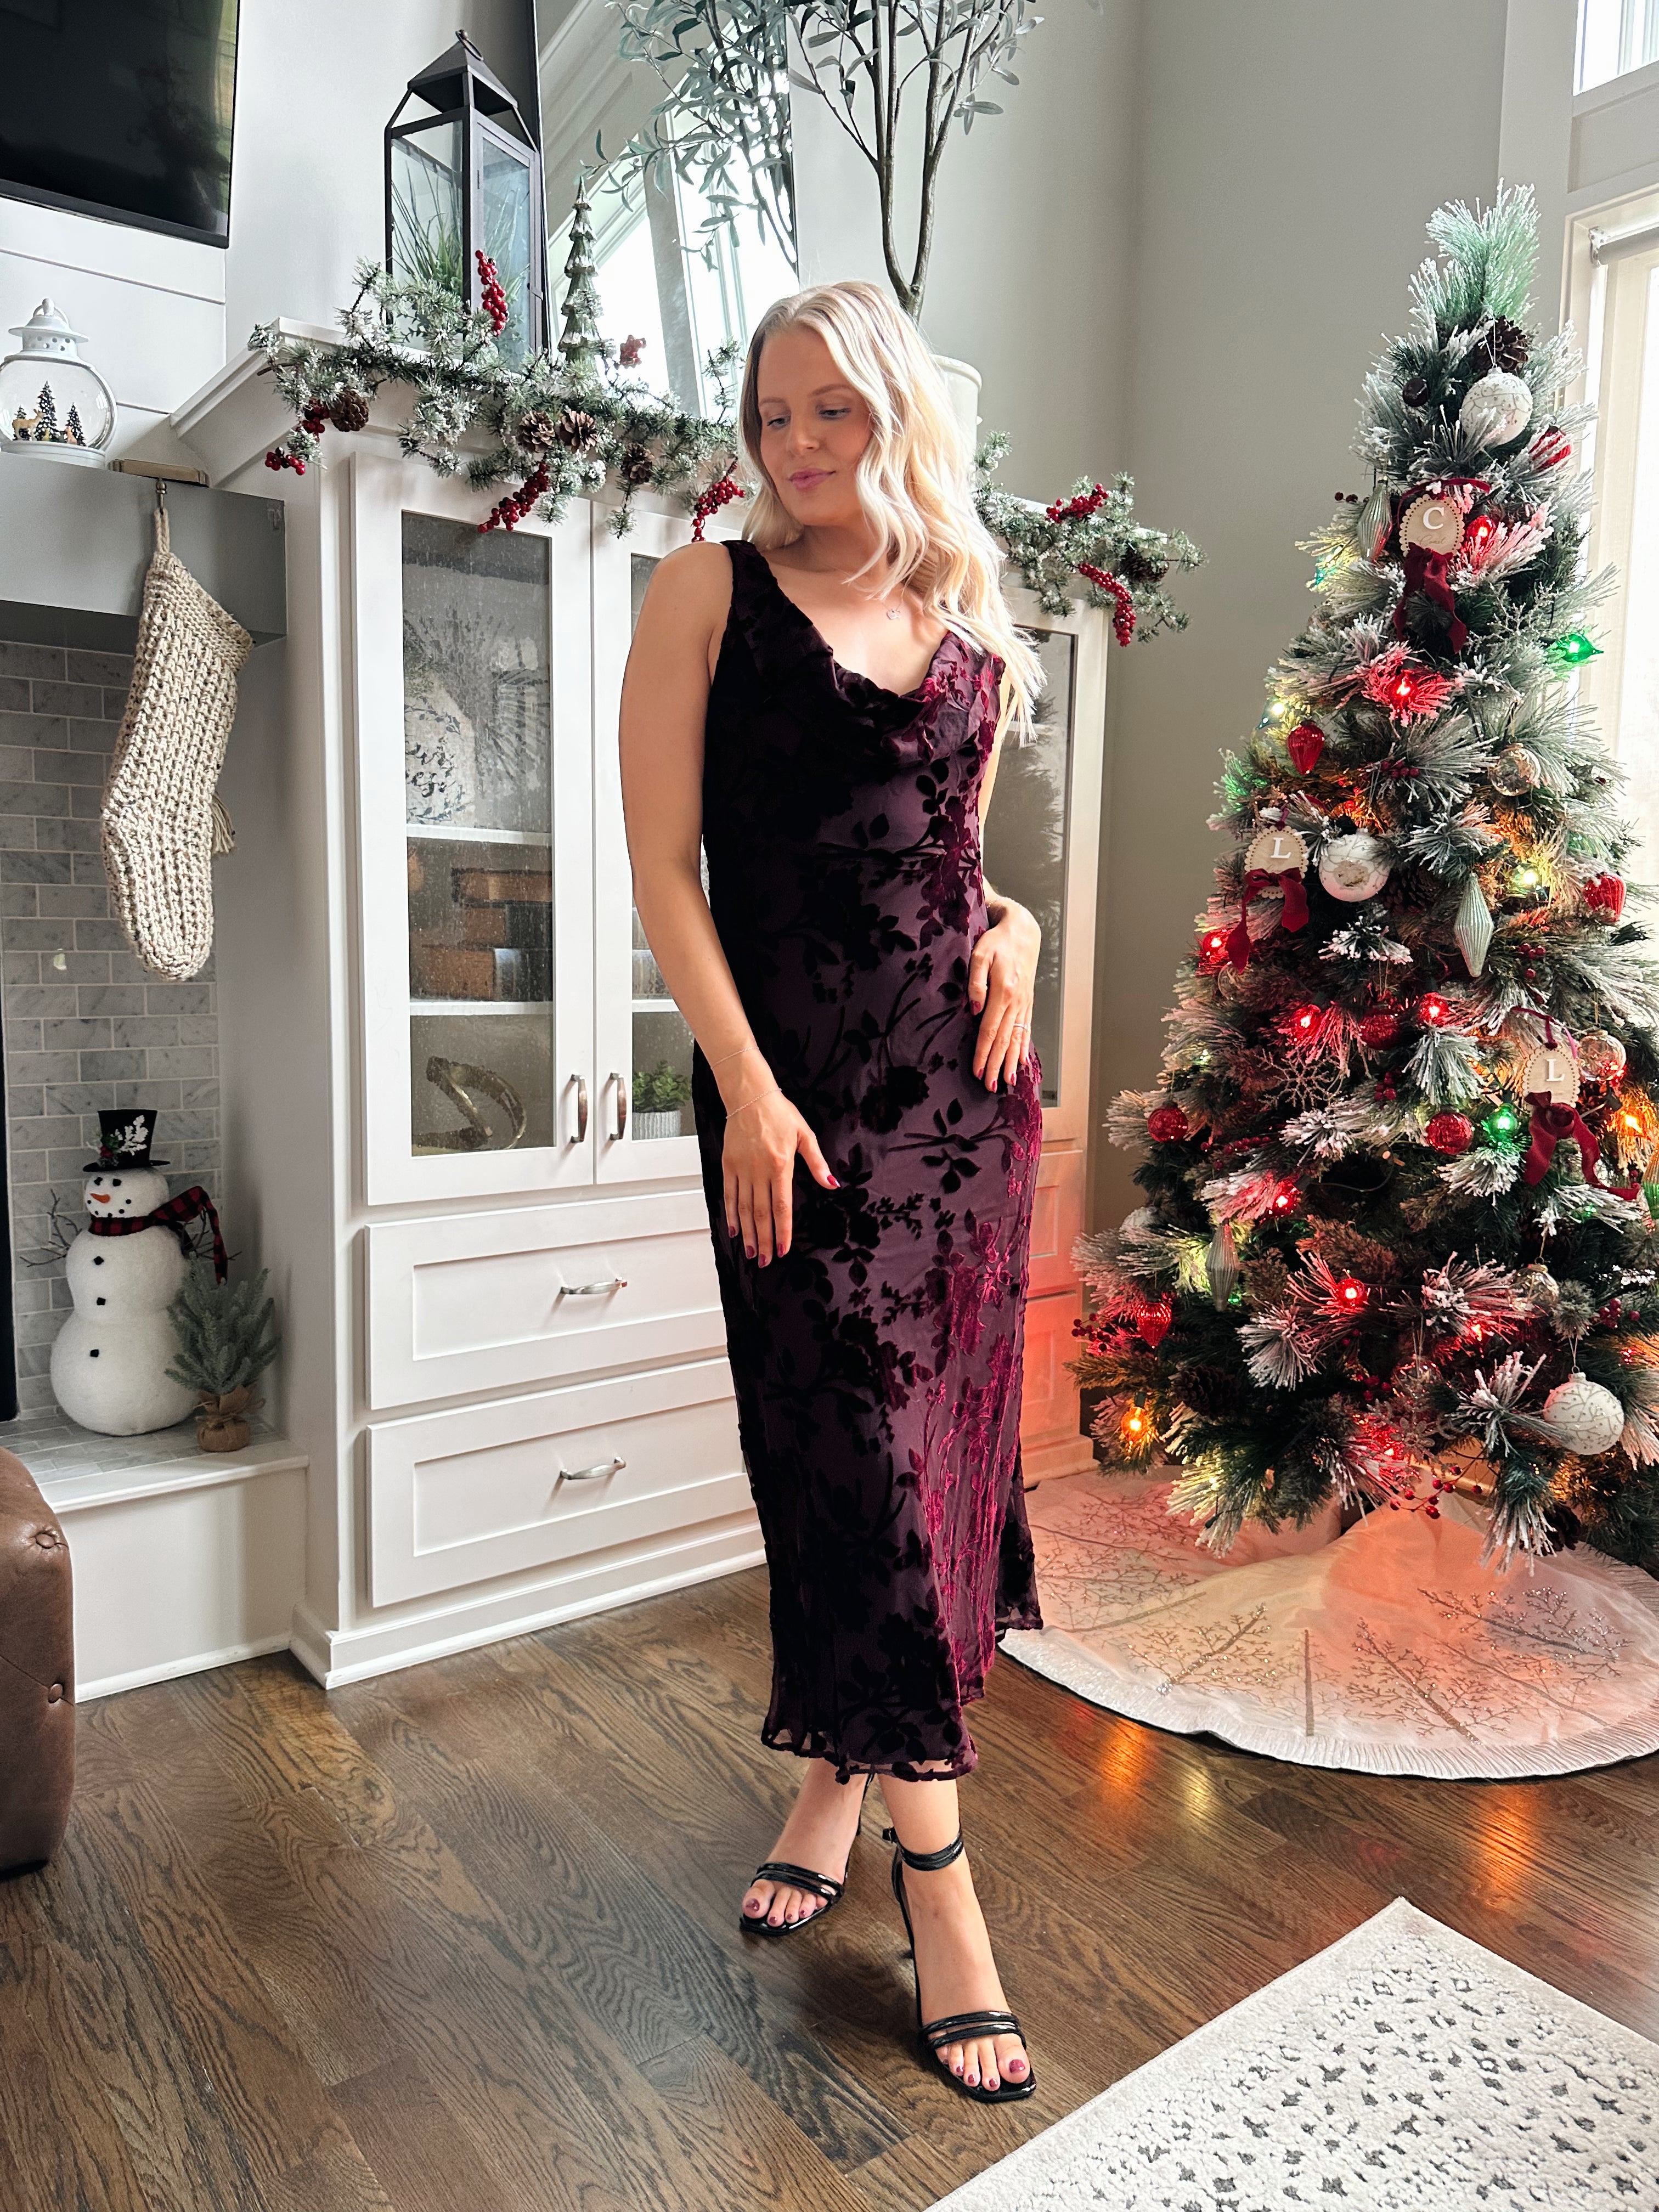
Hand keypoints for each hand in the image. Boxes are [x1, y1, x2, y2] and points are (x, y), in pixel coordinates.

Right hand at [723, 1082, 837, 1264]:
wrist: (750, 1095)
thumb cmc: (779, 1113)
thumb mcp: (805, 1134)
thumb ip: (817, 1163)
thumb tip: (832, 1184)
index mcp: (780, 1164)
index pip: (781, 1206)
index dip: (782, 1230)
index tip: (784, 1250)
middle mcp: (759, 1169)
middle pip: (761, 1213)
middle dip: (765, 1240)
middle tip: (766, 1261)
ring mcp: (742, 1168)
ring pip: (744, 1208)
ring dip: (748, 1232)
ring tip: (752, 1252)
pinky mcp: (728, 1164)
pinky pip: (729, 1194)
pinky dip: (731, 1214)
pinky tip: (735, 1230)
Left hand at [968, 902, 1039, 1089]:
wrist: (1022, 931)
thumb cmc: (997, 942)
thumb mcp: (979, 954)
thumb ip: (975, 982)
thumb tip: (974, 1009)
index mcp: (1003, 992)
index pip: (990, 1030)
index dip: (982, 1052)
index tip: (977, 1071)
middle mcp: (1016, 1001)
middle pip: (1004, 1040)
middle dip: (996, 1065)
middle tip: (989, 1087)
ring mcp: (1024, 1003)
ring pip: (1017, 1038)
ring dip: (1010, 1062)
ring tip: (1007, 1082)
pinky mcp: (1027, 1002)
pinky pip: (1026, 1029)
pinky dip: (1023, 1047)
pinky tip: (1020, 1061)